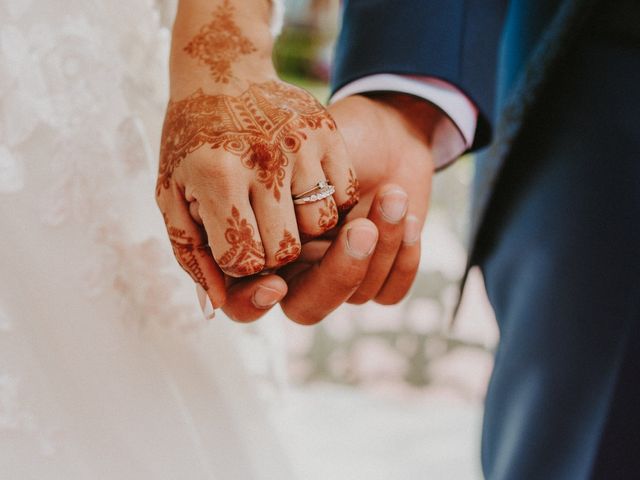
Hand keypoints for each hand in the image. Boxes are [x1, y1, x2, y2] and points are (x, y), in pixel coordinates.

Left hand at [155, 0, 357, 308]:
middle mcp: (263, 160)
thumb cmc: (191, 144)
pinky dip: (327, 203)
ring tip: (280, 207)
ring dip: (302, 230)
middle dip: (271, 253)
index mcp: (217, 177)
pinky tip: (301, 187)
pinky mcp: (328, 132)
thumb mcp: (173, 198)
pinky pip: (342, 196)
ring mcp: (301, 144)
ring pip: (322, 228)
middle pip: (286, 251)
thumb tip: (223, 305)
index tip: (232, 243)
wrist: (222, 74)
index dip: (239, 264)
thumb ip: (195, 256)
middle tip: (257, 228)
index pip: (244, 262)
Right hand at [221, 93, 439, 323]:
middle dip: (338, 273)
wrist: (378, 124)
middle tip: (361, 230)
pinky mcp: (380, 270)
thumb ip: (239, 200)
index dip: (254, 302)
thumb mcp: (273, 151)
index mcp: (262, 248)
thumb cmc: (311, 131)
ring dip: (383, 246)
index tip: (274, 283)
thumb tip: (211, 254)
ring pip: (357, 295)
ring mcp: (339, 271)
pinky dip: (405, 260)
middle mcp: (298, 269)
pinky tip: (408, 217)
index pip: (245, 303)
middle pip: (307, 308)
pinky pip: (390, 293)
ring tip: (393, 194)